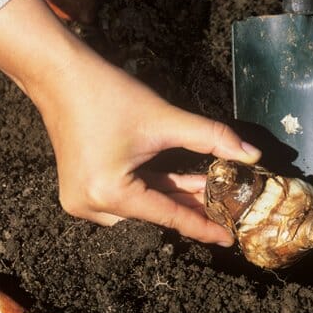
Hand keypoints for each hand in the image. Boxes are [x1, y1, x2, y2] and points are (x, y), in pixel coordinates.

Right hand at [0, 0, 261, 244]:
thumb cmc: (108, 94)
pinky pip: (125, 197)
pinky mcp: (80, 190)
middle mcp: (91, 206)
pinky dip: (151, 190)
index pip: (169, 216)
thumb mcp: (165, 119)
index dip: (203, 226)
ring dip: (173, 198)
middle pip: (154, 214)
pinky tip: (181, 184)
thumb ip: (213, 139)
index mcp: (110, 193)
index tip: (229, 237)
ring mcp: (81, 200)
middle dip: (192, 208)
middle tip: (227, 210)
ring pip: (141, 207)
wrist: (59, 75)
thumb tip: (252, 155)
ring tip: (210, 192)